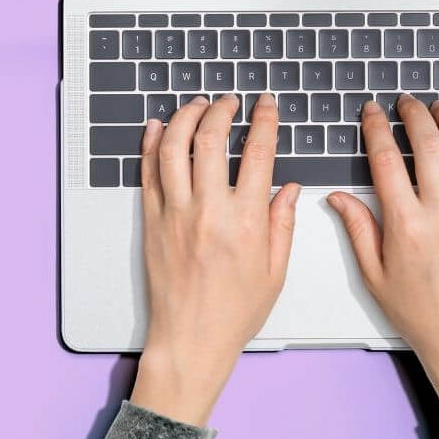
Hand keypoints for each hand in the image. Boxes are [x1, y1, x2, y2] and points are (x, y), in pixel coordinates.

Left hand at [129, 94, 300, 424]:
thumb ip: (283, 223)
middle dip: (221, 110)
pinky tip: (160, 127)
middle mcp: (208, 211)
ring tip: (197, 105)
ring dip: (185, 118)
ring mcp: (174, 213)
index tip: (266, 104)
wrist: (190, 337)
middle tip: (229, 101)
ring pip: (174, 149)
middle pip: (210, 140)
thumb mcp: (275, 270)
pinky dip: (152, 144)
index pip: (257, 155)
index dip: (264, 121)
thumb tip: (290, 187)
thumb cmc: (234, 311)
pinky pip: (148, 172)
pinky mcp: (152, 221)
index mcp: (246, 222)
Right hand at [327, 95, 438, 415]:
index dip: (376, 129)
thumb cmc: (418, 310)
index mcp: (406, 225)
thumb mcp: (373, 272)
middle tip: (405, 102)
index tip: (371, 112)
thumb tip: (336, 196)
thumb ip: (357, 228)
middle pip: (427, 145)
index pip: (386, 161)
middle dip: (413, 115)